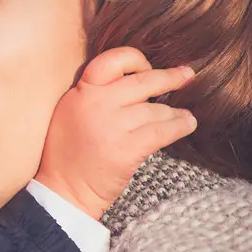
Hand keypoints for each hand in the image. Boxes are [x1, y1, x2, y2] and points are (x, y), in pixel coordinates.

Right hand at [36, 47, 196, 218]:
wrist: (64, 191)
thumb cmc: (67, 154)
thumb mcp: (69, 113)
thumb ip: (92, 93)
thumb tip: (131, 80)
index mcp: (80, 93)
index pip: (111, 61)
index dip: (135, 59)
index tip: (147, 67)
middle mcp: (95, 104)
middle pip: (142, 82)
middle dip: (170, 78)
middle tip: (186, 75)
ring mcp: (112, 126)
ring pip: (155, 109)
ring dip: (174, 112)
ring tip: (184, 115)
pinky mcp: (126, 149)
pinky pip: (161, 131)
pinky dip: (179, 126)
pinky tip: (187, 124)